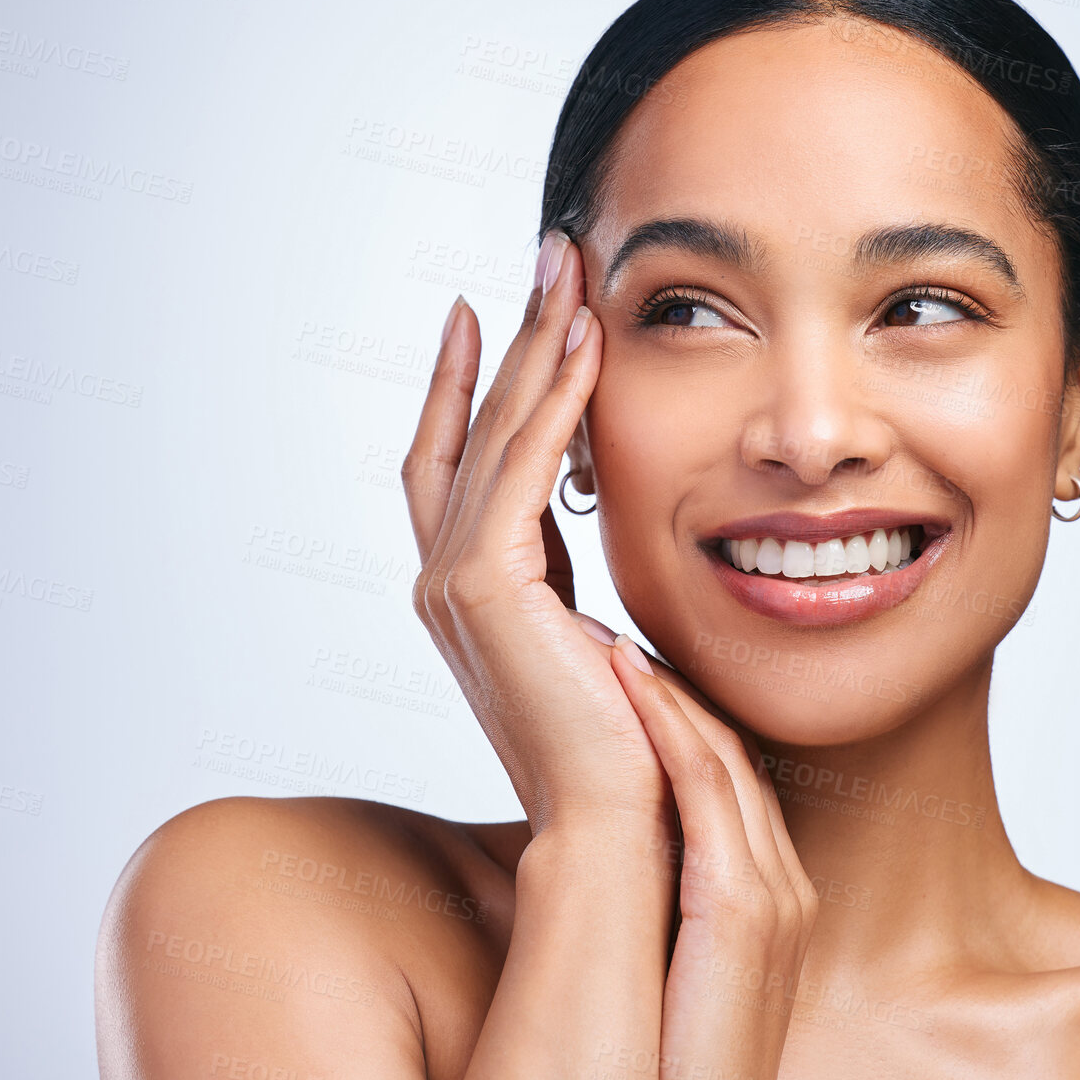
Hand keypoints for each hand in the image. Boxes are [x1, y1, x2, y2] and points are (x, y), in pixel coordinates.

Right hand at [402, 234, 667, 835]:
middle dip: (513, 337)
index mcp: (480, 593)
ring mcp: (454, 586)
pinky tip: (587, 344)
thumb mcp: (604, 642)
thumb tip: (617, 559)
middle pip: (472, 427)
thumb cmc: (631, 748)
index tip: (504, 311)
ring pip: (490, 434)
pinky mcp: (481, 590)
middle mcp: (448, 581)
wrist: (619, 825)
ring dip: (531, 347)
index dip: (478, 384)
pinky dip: (549, 402)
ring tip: (565, 269)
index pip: (464, 462)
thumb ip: (588, 592)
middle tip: (550, 254)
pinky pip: (517, 469)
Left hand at [608, 636, 818, 1079]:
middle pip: (730, 754)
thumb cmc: (662, 1076)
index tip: (612, 668)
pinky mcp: (747, 911)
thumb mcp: (662, 968)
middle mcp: (779, 883)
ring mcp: (772, 894)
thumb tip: (599, 859)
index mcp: (762, 896)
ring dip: (665, 692)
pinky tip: (626, 682)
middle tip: (604, 634)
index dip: (669, 717)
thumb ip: (653, 907)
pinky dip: (669, 728)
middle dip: (671, 689)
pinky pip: (710, 793)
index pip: (722, 780)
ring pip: (723, 758)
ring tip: (605, 640)